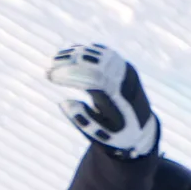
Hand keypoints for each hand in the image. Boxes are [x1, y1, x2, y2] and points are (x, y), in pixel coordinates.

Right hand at [46, 43, 158, 157]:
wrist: (142, 124)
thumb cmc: (119, 133)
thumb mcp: (103, 136)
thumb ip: (84, 122)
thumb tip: (64, 103)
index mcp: (120, 96)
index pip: (94, 77)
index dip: (70, 74)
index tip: (51, 77)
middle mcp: (123, 77)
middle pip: (93, 61)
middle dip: (68, 63)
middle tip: (48, 70)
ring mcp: (122, 66)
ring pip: (95, 54)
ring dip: (72, 56)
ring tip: (53, 62)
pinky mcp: (120, 62)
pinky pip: (98, 52)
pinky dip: (81, 52)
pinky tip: (65, 56)